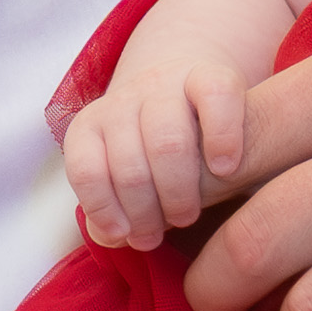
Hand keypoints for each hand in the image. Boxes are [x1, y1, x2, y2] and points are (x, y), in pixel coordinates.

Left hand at [62, 59, 252, 249]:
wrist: (182, 90)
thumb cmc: (150, 152)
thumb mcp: (120, 178)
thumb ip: (110, 210)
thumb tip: (110, 236)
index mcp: (90, 128)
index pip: (86, 170)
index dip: (104, 209)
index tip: (126, 235)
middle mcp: (122, 102)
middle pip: (129, 166)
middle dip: (148, 211)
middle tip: (166, 230)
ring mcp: (165, 85)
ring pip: (168, 141)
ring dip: (180, 189)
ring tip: (190, 214)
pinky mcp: (210, 74)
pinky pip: (215, 99)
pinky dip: (223, 138)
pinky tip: (225, 169)